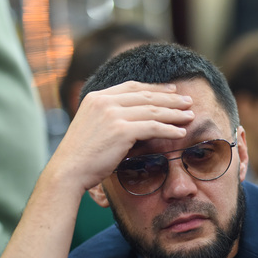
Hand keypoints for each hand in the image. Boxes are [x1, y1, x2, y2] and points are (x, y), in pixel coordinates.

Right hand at [51, 81, 194, 193]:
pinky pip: (153, 127)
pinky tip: (180, 132)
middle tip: (187, 101)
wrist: (68, 170)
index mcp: (96, 97)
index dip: (154, 88)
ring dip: (174, 113)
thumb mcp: (92, 128)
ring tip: (190, 115)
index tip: (170, 91)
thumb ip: (108, 119)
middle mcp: (104, 101)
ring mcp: (113, 114)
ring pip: (153, 110)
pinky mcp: (121, 130)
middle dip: (170, 98)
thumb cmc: (80, 157)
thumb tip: (130, 122)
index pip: (132, 87)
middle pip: (146, 96)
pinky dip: (169, 129)